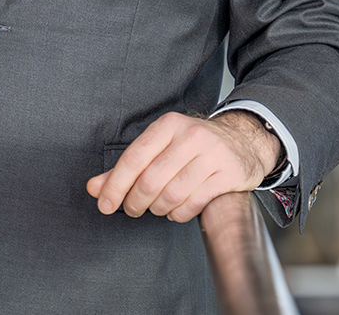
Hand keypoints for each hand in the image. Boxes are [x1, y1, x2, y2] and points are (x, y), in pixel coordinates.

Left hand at [85, 111, 280, 223]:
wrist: (244, 140)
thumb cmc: (193, 147)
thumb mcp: (160, 148)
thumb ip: (126, 169)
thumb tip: (94, 188)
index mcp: (169, 125)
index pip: (134, 158)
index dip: (115, 185)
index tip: (105, 205)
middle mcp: (192, 136)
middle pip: (151, 180)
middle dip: (135, 202)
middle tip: (132, 209)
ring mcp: (213, 155)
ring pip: (172, 194)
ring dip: (158, 209)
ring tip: (157, 208)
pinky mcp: (229, 174)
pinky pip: (194, 203)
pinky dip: (179, 214)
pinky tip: (176, 210)